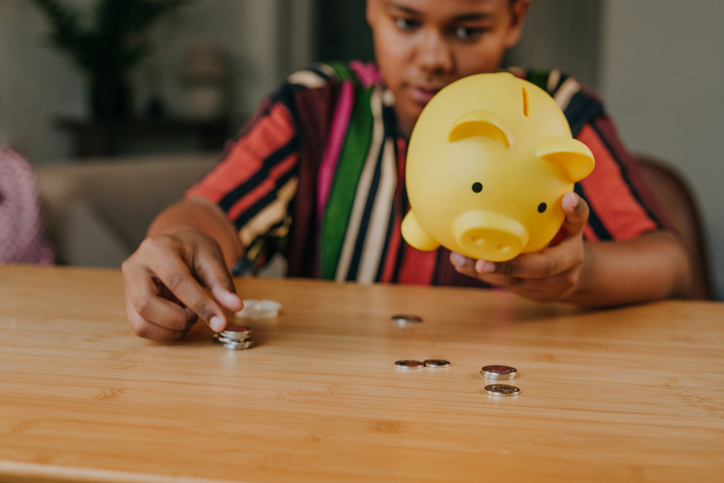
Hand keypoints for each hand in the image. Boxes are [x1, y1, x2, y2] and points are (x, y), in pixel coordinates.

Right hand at [122, 230, 242, 340]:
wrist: (176, 247)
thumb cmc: (194, 250)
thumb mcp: (212, 258)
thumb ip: (222, 283)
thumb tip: (235, 306)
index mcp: (156, 248)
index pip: (176, 281)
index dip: (200, 305)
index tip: (221, 322)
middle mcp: (134, 267)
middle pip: (147, 305)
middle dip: (180, 319)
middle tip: (200, 315)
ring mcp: (127, 287)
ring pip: (142, 323)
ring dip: (173, 329)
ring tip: (191, 316)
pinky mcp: (129, 305)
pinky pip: (142, 329)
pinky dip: (166, 333)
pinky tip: (180, 320)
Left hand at [450, 192, 589, 302]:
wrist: (571, 274)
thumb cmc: (559, 238)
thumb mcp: (562, 222)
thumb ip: (552, 203)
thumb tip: (535, 161)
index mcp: (575, 240)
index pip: (577, 223)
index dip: (573, 211)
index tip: (566, 199)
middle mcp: (569, 265)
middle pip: (541, 267)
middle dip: (509, 265)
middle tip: (481, 262)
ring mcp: (553, 286)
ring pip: (517, 282)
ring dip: (486, 272)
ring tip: (459, 259)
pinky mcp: (535, 296)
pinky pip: (507, 286)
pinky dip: (483, 275)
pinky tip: (461, 264)